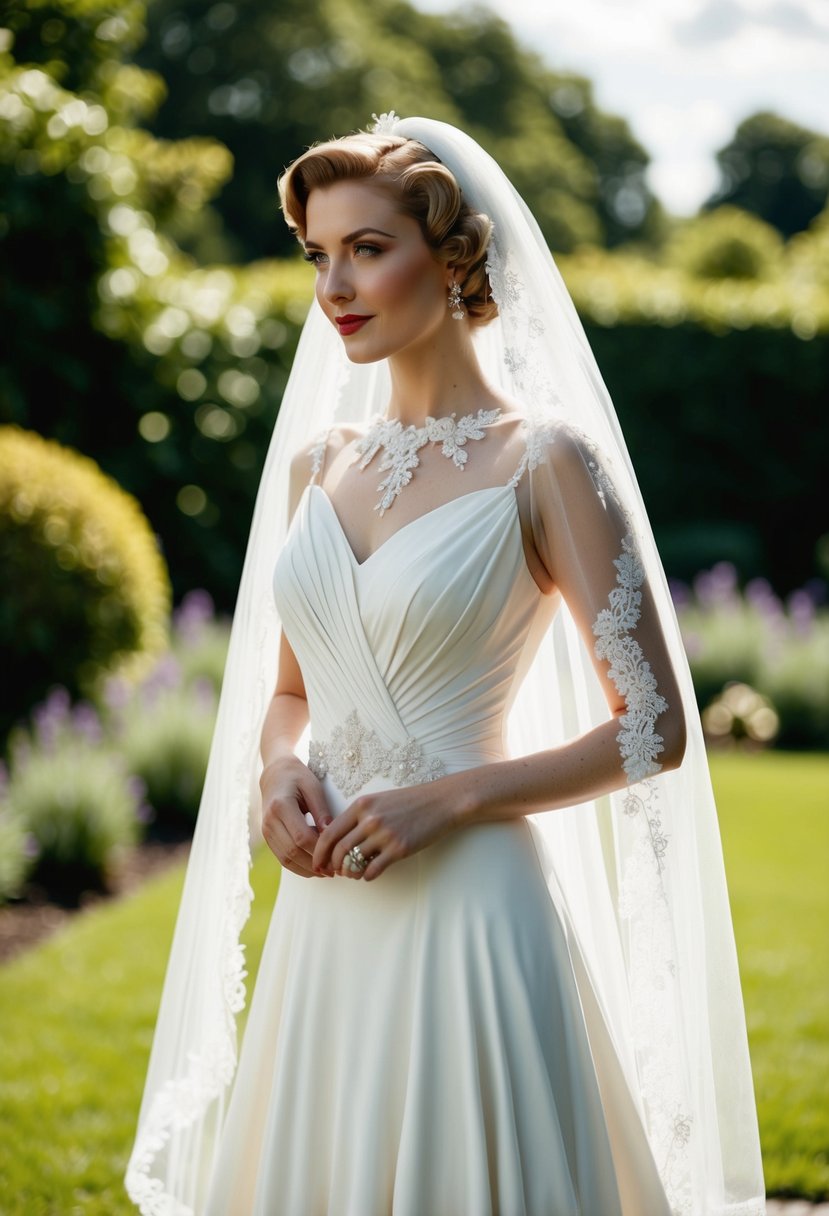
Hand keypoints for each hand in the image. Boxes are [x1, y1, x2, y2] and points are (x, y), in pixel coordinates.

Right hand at [260, 754, 334, 877]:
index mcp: (281, 806)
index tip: (337, 856)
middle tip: (334, 870)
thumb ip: (322, 811)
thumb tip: (331, 836)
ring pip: (285, 859)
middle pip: (292, 852)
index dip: (319, 851)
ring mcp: (266, 831)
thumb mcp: (313, 787)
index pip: (301, 837)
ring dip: (306, 869)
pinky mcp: (268, 837)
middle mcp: (270, 821)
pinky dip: (298, 866)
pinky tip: (314, 867)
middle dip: (314, 864)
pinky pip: (282, 858)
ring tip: (326, 872)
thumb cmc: (297, 777)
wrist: (275, 774)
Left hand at [312, 781, 455, 881]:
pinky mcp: (399, 849)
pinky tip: (370, 874)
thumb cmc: (409, 802)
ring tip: (353, 873)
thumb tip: (338, 841)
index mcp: (361, 806)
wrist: (441, 802)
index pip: (329, 833)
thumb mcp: (378, 801)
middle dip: (332, 866)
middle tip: (333, 873)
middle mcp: (369, 820)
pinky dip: (367, 876)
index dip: (319, 852)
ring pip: (354, 862)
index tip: (318, 862)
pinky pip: (373, 870)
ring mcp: (384, 835)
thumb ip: (358, 817)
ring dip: (349, 872)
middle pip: (338, 850)